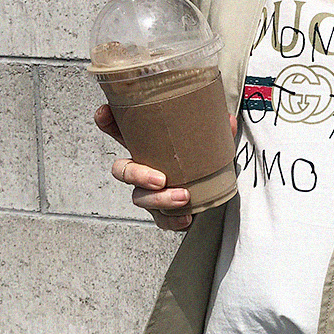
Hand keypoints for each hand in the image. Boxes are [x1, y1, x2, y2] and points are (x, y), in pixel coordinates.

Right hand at [94, 96, 235, 221]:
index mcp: (146, 144)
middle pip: (122, 170)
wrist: (215, 188)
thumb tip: (228, 121)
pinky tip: (186, 217)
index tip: (105, 113)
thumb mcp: (209, 140)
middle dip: (136, 175)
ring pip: (139, 198)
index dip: (107, 122)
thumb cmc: (201, 159)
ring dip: (159, 199)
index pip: (118, 130)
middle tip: (159, 179)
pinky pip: (160, 219)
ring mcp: (149, 192)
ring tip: (183, 197)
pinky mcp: (162, 212)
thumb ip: (216, 130)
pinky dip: (172, 220)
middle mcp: (142, 167)